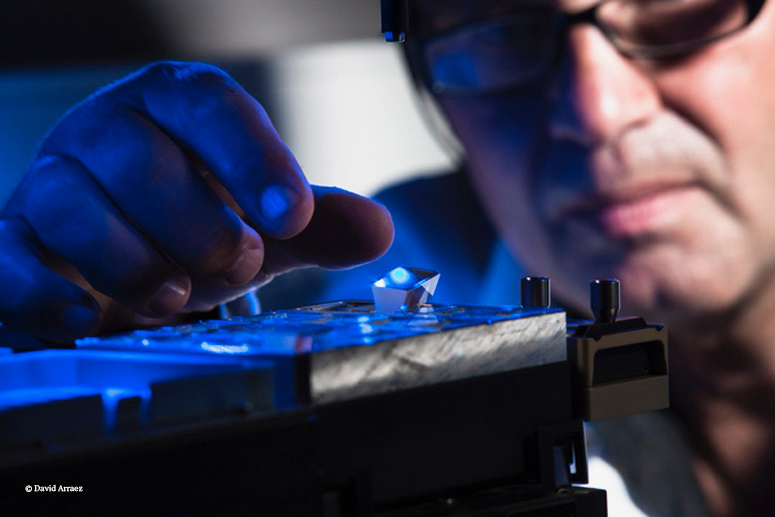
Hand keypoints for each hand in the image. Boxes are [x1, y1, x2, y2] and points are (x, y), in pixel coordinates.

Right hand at [0, 62, 393, 342]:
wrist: (115, 253)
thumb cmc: (188, 223)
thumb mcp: (258, 221)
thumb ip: (316, 224)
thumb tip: (376, 229)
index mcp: (171, 108)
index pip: (208, 106)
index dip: (254, 160)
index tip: (294, 216)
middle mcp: (106, 133)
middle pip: (141, 159)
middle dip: (199, 225)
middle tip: (237, 262)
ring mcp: (52, 184)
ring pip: (75, 207)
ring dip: (137, 262)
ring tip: (177, 297)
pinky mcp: (14, 240)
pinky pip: (11, 258)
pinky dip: (46, 291)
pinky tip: (87, 315)